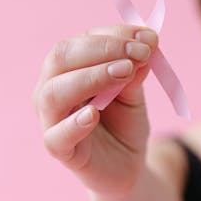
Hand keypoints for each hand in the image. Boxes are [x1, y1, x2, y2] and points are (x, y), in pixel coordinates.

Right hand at [32, 24, 158, 196]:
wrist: (128, 165)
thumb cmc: (124, 123)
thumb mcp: (134, 93)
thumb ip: (134, 73)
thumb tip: (145, 46)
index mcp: (68, 69)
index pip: (83, 41)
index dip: (115, 35)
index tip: (149, 38)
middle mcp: (51, 89)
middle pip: (61, 58)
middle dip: (103, 49)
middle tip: (140, 53)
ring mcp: (51, 119)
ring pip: (54, 93)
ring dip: (90, 77)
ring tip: (124, 72)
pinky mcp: (60, 150)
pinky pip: (58, 136)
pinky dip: (74, 123)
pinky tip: (93, 114)